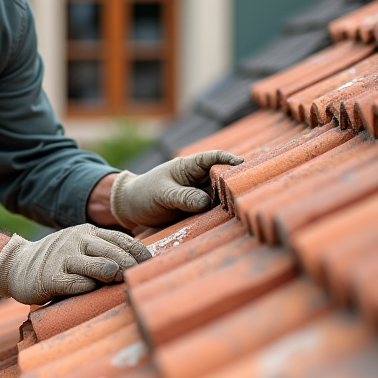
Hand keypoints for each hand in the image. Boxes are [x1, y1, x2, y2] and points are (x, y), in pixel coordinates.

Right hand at [0, 224, 151, 304]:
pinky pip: (76, 284)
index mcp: (89, 232)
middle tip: (140, 279)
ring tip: (121, 283)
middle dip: (132, 267)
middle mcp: (78, 241)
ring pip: (98, 266)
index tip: (152, 268)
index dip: (141, 254)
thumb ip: (104, 251)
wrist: (16, 264)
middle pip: (115, 252)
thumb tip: (139, 264)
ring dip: (114, 276)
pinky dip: (89, 288)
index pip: (123, 240)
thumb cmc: (58, 260)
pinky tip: (95, 292)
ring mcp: (64, 258)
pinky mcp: (51, 277)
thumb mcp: (81, 247)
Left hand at [109, 151, 243, 228]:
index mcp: (188, 167)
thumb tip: (206, 202)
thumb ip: (183, 197)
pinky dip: (219, 214)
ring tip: (241, 207)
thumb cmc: (143, 194)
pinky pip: (212, 211)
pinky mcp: (196, 210)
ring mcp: (198, 195)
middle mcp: (196, 179)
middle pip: (221, 178)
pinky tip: (229, 219)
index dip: (227, 159)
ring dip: (228, 201)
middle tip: (246, 192)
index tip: (241, 163)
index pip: (211, 158)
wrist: (131, 209)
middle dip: (233, 183)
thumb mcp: (162, 195)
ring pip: (219, 196)